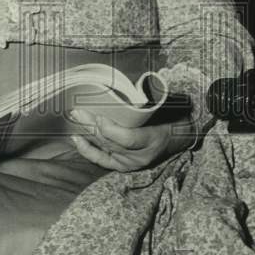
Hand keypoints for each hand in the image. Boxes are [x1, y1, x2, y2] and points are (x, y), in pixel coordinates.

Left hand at [68, 107, 196, 171]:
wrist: (180, 138)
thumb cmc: (172, 118)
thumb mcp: (165, 108)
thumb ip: (147, 101)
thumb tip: (128, 88)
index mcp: (153, 140)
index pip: (128, 139)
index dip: (111, 129)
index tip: (99, 116)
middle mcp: (140, 156)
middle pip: (111, 141)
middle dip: (92, 125)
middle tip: (77, 111)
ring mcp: (131, 163)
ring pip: (104, 148)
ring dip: (87, 132)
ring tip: (75, 118)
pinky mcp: (123, 166)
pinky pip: (101, 160)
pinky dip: (87, 149)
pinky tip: (77, 138)